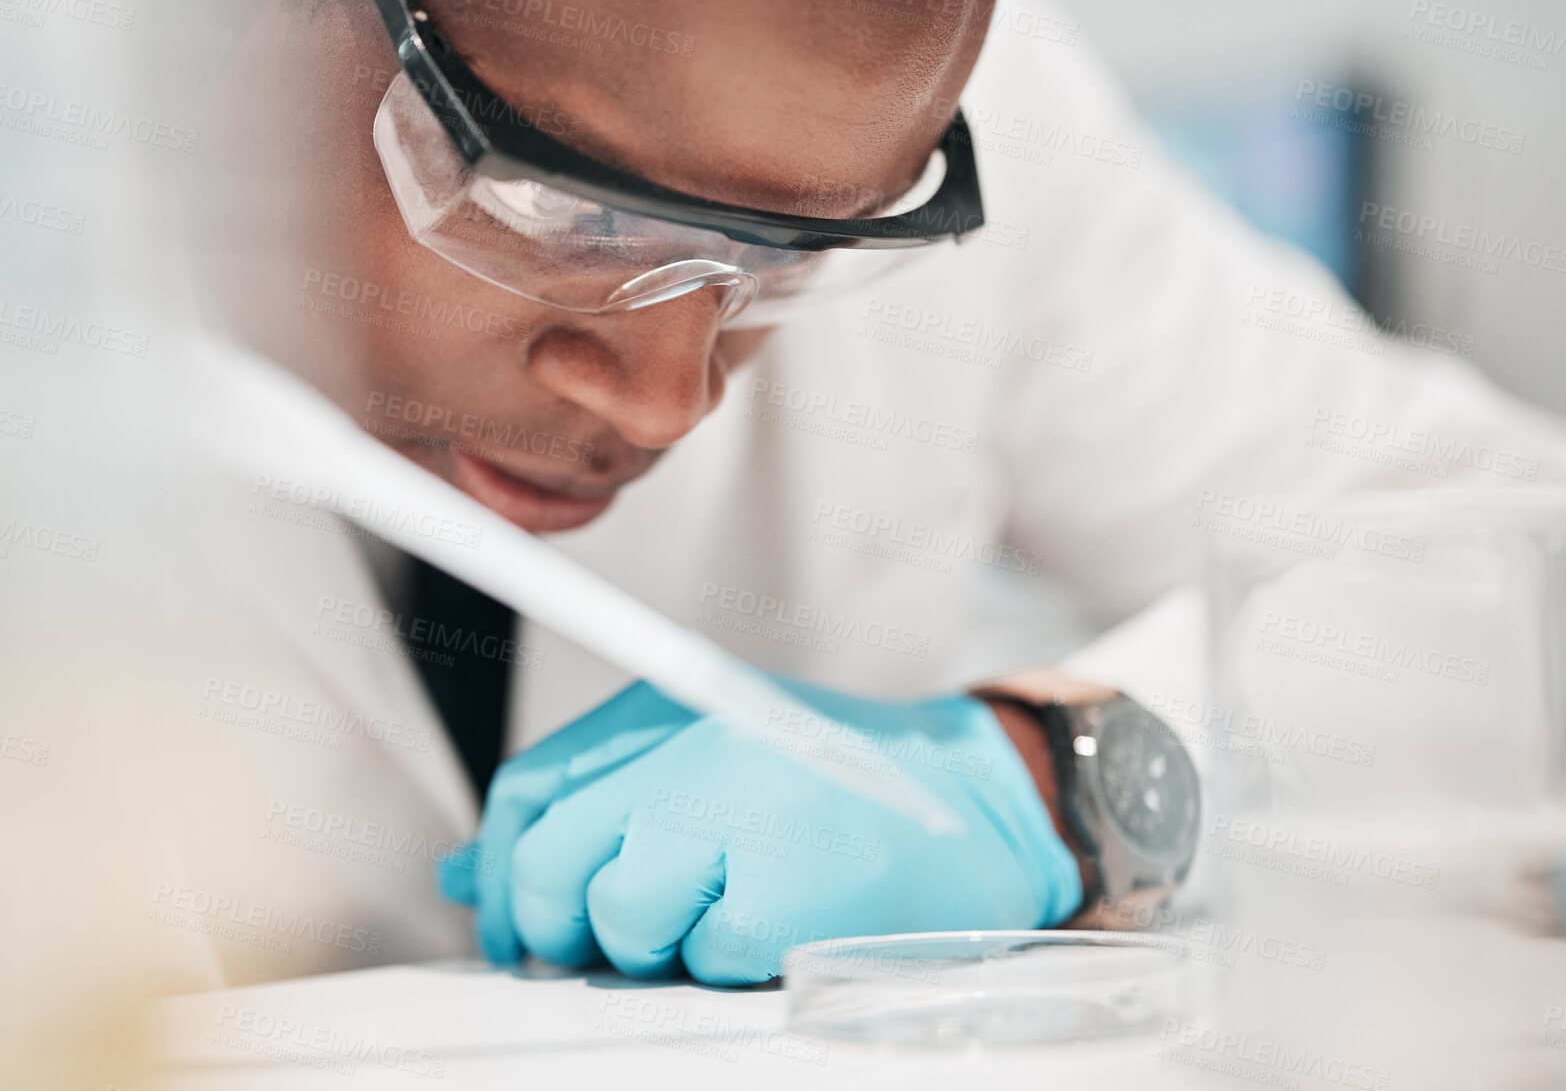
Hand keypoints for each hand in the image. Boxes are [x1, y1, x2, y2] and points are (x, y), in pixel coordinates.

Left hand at [443, 679, 1080, 983]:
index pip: (530, 790)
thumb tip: (471, 873)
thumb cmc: (838, 790)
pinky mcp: (788, 882)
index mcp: (670, 711)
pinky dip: (730, 965)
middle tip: (623, 937)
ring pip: (618, 920)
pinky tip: (778, 926)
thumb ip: (587, 810)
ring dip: (659, 946)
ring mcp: (743, 811)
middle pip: (552, 864)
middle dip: (566, 927)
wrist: (982, 799)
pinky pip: (701, 961)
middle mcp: (696, 748)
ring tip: (724, 913)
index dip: (505, 874)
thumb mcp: (706, 767)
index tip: (516, 923)